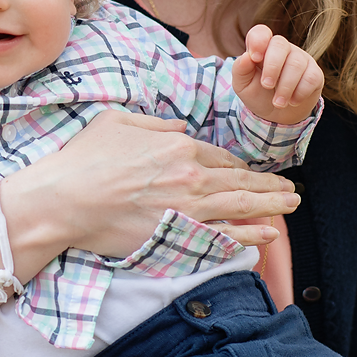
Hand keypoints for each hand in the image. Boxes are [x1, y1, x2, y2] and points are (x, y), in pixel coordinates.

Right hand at [5, 110, 299, 257]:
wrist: (65, 199)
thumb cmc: (85, 159)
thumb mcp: (119, 121)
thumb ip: (154, 123)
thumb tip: (177, 128)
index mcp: (178, 145)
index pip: (220, 157)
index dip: (239, 167)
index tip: (251, 173)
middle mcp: (190, 174)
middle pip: (240, 179)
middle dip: (269, 184)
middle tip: (290, 189)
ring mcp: (187, 206)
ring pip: (242, 204)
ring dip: (272, 205)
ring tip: (291, 205)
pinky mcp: (179, 234)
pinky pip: (225, 235)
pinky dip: (251, 234)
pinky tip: (270, 234)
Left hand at [234, 25, 324, 125]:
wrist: (277, 115)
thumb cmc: (259, 95)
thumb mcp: (243, 86)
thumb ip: (240, 70)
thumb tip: (246, 57)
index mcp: (262, 48)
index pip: (261, 32)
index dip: (258, 41)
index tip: (254, 58)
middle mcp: (283, 49)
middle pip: (280, 45)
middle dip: (272, 67)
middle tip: (267, 86)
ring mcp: (301, 59)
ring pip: (296, 64)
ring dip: (285, 87)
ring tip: (278, 103)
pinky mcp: (315, 73)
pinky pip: (311, 77)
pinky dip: (300, 93)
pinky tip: (293, 101)